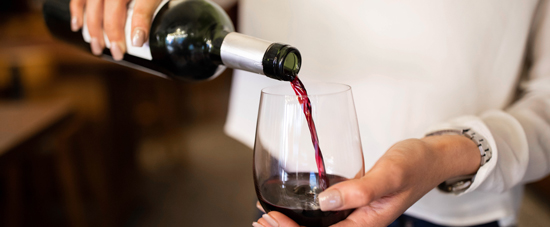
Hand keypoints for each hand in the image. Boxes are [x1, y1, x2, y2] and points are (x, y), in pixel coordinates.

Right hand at [69, 0, 162, 59]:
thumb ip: (150, 9)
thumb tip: (141, 37)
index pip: (142, 6)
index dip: (139, 24)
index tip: (137, 42)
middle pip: (113, 6)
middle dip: (113, 33)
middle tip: (118, 53)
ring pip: (94, 4)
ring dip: (94, 28)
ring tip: (97, 47)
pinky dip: (77, 10)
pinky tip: (77, 26)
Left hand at [253, 135, 480, 226]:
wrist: (432, 158)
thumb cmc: (416, 165)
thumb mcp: (390, 174)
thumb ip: (360, 189)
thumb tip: (325, 201)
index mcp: (367, 225)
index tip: (271, 219)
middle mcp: (358, 224)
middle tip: (261, 218)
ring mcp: (355, 216)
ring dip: (291, 223)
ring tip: (266, 215)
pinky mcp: (352, 205)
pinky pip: (323, 216)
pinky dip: (302, 213)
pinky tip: (286, 204)